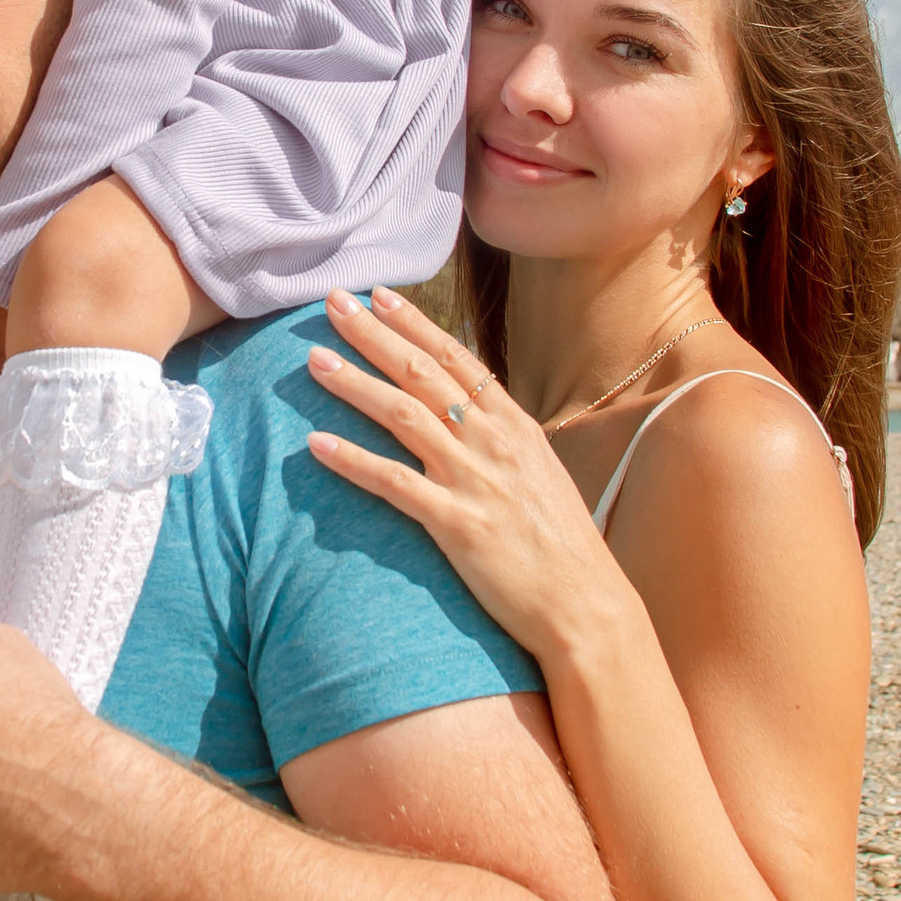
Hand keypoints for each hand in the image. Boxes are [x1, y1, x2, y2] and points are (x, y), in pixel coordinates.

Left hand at [305, 288, 618, 663]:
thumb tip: (470, 414)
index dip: (413, 324)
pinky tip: (315, 444)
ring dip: (354, 384)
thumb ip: (503, 441)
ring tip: (314, 359)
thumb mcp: (539, 474)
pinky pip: (394, 483)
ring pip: (403, 415)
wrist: (586, 604)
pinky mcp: (456, 524)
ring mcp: (474, 480)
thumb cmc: (563, 546)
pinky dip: (351, 461)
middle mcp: (493, 442)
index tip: (378, 296)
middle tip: (332, 303)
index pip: (456, 358)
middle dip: (373, 334)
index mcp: (515, 426)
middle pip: (422, 373)